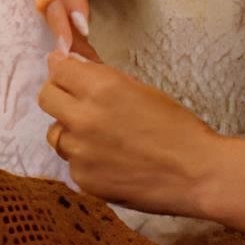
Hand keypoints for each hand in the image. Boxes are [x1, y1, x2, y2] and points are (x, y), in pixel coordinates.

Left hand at [37, 51, 223, 215]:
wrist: (197, 174)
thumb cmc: (179, 129)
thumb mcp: (144, 91)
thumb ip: (106, 78)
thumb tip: (77, 64)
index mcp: (102, 89)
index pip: (58, 70)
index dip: (63, 69)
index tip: (67, 70)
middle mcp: (83, 118)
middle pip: (46, 98)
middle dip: (59, 95)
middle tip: (78, 100)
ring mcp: (79, 152)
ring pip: (56, 133)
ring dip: (71, 130)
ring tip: (102, 137)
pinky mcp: (82, 179)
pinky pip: (72, 162)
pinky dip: (86, 159)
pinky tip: (112, 161)